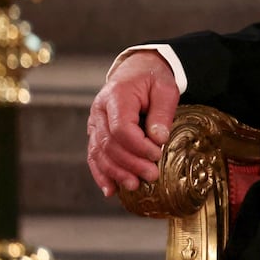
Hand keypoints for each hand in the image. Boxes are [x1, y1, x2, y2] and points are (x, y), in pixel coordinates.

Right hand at [86, 50, 179, 196]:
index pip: (121, 128)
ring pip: (99, 153)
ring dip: (116, 172)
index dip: (138, 146)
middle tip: (151, 175)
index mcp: (116, 95)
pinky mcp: (95, 132)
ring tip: (134, 185)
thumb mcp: (165, 89)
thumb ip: (162, 113)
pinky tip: (111, 189)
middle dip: (130, 163)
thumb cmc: (152, 79)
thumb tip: (158, 140)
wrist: (137, 70)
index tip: (157, 154)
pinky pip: (94, 155)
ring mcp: (94, 122)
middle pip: (109, 143)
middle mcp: (99, 110)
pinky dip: (102, 174)